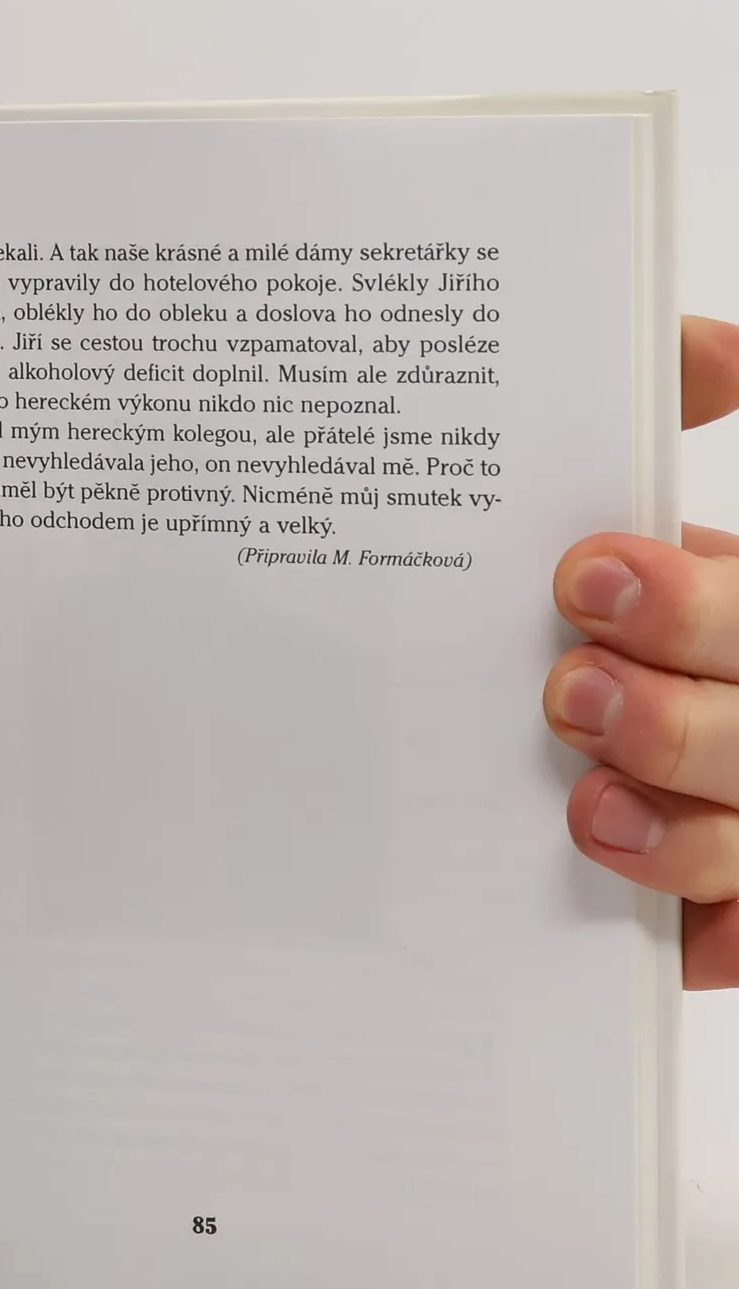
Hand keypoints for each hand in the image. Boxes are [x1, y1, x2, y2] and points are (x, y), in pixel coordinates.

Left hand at [545, 316, 738, 985]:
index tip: (582, 571)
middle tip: (566, 689)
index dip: (689, 603)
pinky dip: (708, 940)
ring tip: (586, 809)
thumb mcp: (686, 519)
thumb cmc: (677, 594)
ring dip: (679, 833)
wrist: (641, 647)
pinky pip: (736, 933)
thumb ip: (688, 408)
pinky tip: (660, 944)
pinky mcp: (737, 897)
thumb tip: (685, 344)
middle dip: (673, 716)